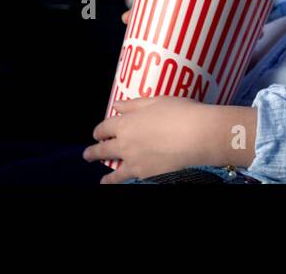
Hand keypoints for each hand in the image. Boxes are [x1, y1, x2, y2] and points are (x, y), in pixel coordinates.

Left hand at [82, 97, 256, 182]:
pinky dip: (125, 182)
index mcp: (126, 123)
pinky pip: (131, 179)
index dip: (99, 130)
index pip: (104, 127)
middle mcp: (125, 145)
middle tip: (88, 155)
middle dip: (93, 152)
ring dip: (107, 176)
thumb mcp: (156, 101)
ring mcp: (135, 162)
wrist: (198, 135)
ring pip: (114, 172)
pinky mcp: (147, 175)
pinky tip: (125, 183)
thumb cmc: (180, 112)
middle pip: (103, 150)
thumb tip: (117, 105)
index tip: (97, 133)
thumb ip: (134, 105)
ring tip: (102, 181)